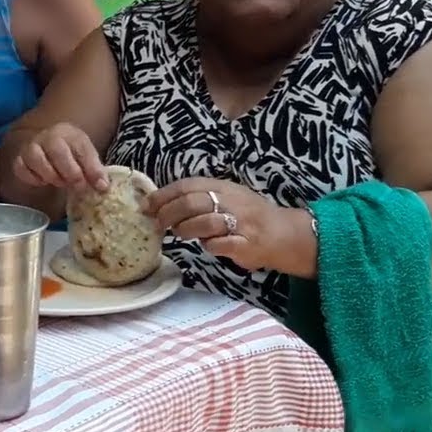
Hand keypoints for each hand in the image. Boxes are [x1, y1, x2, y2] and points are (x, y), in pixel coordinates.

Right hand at [10, 123, 108, 194]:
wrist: (44, 150)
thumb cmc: (69, 156)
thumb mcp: (85, 159)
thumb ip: (95, 171)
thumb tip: (103, 186)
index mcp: (70, 133)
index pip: (82, 147)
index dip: (92, 168)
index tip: (100, 186)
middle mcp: (49, 136)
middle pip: (57, 150)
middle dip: (71, 172)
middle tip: (78, 186)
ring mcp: (31, 146)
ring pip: (36, 157)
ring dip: (50, 174)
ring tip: (60, 182)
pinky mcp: (19, 159)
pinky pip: (21, 168)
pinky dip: (33, 178)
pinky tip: (43, 181)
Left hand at [147, 177, 303, 272]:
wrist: (284, 234)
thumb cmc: (248, 216)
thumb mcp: (225, 198)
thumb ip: (198, 198)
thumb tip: (160, 204)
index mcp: (223, 187)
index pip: (187, 185)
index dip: (164, 195)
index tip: (146, 205)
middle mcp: (231, 202)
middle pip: (192, 202)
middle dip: (169, 212)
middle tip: (158, 223)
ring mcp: (240, 223)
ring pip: (205, 221)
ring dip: (186, 229)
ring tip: (180, 234)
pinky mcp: (246, 244)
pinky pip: (221, 244)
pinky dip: (210, 246)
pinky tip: (208, 246)